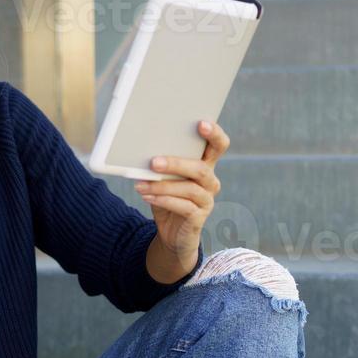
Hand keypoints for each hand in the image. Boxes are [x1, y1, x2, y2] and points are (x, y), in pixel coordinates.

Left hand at [134, 119, 228, 258]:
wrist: (171, 234)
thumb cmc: (167, 198)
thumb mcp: (163, 179)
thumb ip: (159, 166)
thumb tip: (139, 151)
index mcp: (205, 165)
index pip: (218, 145)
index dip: (214, 134)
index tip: (201, 123)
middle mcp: (210, 181)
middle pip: (201, 167)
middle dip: (177, 163)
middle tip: (154, 162)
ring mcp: (207, 200)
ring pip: (189, 188)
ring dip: (163, 185)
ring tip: (141, 184)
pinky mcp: (199, 217)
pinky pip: (183, 206)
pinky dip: (163, 200)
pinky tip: (147, 196)